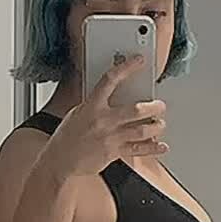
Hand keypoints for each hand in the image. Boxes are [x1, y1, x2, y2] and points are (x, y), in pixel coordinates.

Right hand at [42, 55, 167, 181]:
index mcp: (92, 106)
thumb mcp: (77, 112)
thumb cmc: (66, 137)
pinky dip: (152, 148)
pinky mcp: (113, 153)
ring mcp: (110, 137)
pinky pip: (138, 150)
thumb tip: (112, 95)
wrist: (59, 160)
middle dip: (153, 107)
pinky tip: (161, 146)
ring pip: (141, 130)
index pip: (110, 80)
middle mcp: (103, 120)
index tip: (139, 61)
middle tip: (160, 105)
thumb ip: (95, 104)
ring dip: (156, 127)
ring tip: (160, 124)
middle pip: (135, 110)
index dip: (127, 67)